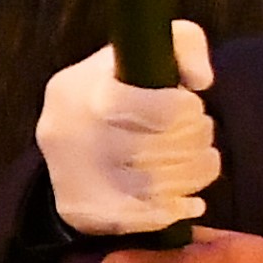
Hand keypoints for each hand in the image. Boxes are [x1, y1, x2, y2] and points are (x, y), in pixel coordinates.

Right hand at [36, 26, 217, 235]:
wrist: (61, 143)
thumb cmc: (108, 92)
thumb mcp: (134, 53)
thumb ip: (181, 44)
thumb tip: (201, 80)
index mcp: (82, 90)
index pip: (161, 109)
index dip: (188, 110)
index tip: (189, 106)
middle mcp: (74, 135)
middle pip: (161, 149)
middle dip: (196, 141)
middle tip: (200, 135)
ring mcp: (77, 178)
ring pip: (159, 186)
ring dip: (195, 174)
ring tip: (201, 162)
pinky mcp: (86, 212)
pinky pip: (148, 218)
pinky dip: (179, 208)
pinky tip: (188, 199)